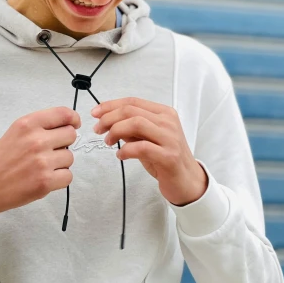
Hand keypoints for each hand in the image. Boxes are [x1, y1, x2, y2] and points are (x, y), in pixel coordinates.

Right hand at [0, 106, 80, 223]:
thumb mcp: (14, 132)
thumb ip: (38, 127)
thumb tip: (66, 126)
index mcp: (27, 124)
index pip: (64, 114)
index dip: (72, 119)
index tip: (74, 123)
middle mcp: (36, 140)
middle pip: (71, 135)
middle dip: (63, 142)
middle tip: (50, 150)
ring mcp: (42, 162)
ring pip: (70, 157)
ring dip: (60, 162)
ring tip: (42, 167)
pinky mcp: (45, 182)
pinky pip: (68, 176)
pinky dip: (59, 179)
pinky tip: (44, 178)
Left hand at [91, 97, 207, 206]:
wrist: (187, 181)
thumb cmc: (166, 158)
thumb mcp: (147, 138)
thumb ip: (131, 127)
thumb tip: (108, 120)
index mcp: (164, 113)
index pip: (133, 101)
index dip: (110, 105)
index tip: (95, 112)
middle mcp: (169, 122)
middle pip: (131, 111)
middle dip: (109, 118)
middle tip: (98, 129)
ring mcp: (170, 138)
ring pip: (136, 123)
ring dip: (115, 131)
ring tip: (109, 141)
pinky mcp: (169, 156)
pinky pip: (141, 147)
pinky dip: (126, 150)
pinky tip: (120, 155)